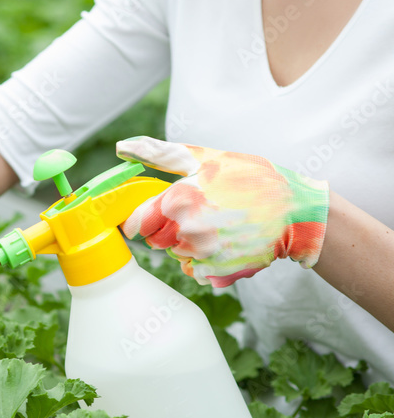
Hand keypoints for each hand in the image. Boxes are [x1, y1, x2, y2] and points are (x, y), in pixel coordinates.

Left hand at [116, 137, 328, 287]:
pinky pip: (196, 272)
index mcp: (179, 200)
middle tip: (200, 214)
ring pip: (177, 256)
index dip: (148, 218)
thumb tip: (121, 146)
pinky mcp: (220, 272)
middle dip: (171, 229)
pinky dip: (206, 262)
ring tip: (216, 227)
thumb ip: (160, 154)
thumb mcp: (205, 158)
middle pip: (158, 241)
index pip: (139, 224)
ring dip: (189, 246)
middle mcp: (188, 230)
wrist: (296, 210)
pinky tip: (225, 244)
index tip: (160, 214)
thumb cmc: (249, 178)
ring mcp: (205, 254)